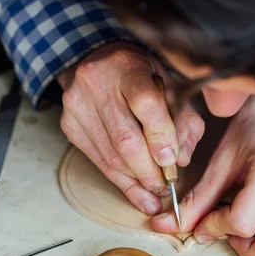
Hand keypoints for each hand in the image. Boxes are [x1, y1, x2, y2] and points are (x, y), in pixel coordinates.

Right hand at [58, 42, 204, 214]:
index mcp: (128, 66)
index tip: (172, 161)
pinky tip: (136, 190)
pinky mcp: (69, 124)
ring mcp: (78, 104)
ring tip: (153, 193)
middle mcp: (96, 82)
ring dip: (135, 180)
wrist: (98, 62)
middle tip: (165, 187)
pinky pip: (98, 160)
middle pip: (125, 139)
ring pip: (110, 156)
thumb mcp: (170, 85)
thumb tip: (180, 159)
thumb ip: (184, 120)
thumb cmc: (141, 76)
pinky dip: (120, 179)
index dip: (160, 136)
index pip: (145, 103)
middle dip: (149, 171)